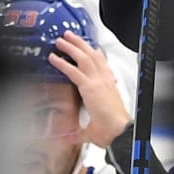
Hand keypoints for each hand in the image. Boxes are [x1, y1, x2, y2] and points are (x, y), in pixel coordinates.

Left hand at [48, 30, 129, 146]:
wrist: (119, 131)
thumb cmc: (113, 130)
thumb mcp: (95, 129)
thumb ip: (81, 132)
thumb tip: (72, 137)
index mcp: (109, 88)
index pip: (103, 66)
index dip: (97, 55)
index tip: (93, 48)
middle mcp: (104, 82)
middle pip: (93, 56)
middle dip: (81, 44)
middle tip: (71, 36)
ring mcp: (97, 82)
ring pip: (84, 58)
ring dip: (72, 47)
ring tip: (62, 40)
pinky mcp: (90, 87)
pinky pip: (74, 71)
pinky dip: (62, 63)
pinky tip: (54, 58)